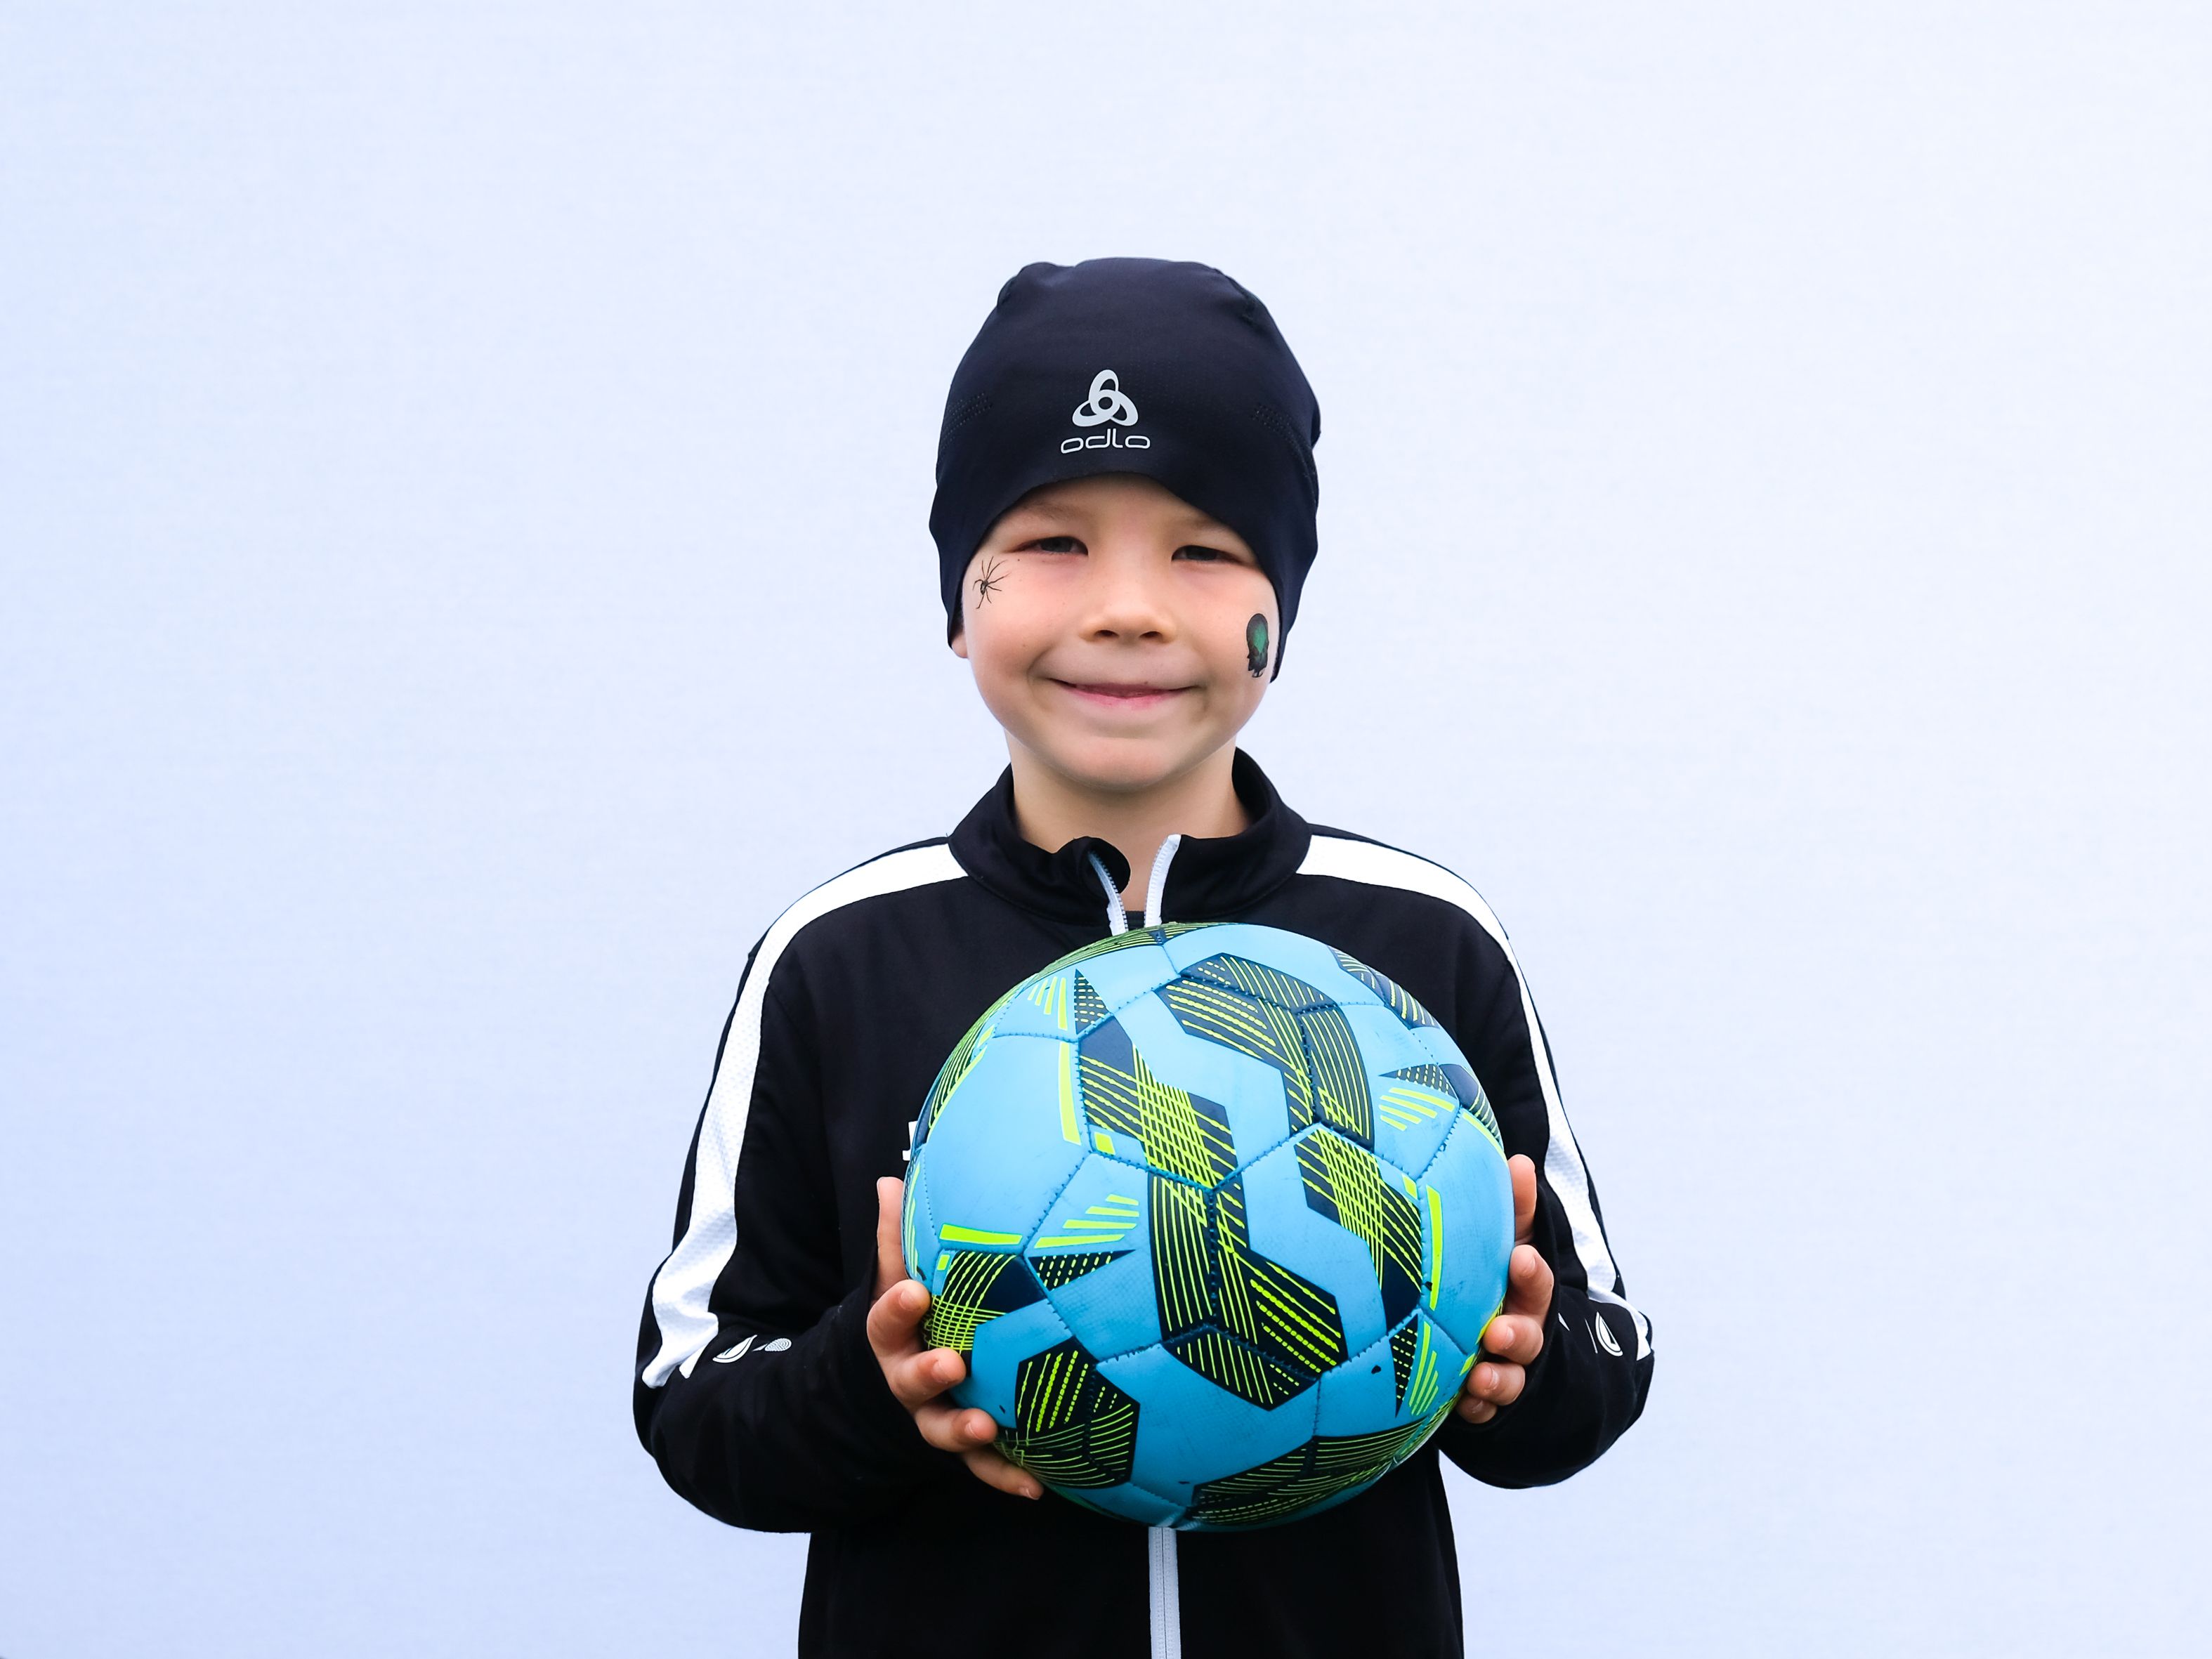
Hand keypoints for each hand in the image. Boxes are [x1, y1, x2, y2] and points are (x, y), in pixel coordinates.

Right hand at [866, 1177, 1041, 1498]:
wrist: (900, 1378)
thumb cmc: (915, 1312)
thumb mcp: (900, 1273)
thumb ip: (899, 1235)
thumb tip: (891, 1178)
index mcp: (893, 1333)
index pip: (886, 1316)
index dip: (898, 1306)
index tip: (915, 1291)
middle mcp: (908, 1378)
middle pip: (911, 1380)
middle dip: (928, 1373)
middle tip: (950, 1363)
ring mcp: (936, 1415)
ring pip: (943, 1429)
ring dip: (964, 1431)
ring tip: (988, 1427)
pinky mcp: (966, 1447)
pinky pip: (984, 1467)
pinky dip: (1008, 1475)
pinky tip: (1037, 1484)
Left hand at [1456, 1153, 1553, 1424]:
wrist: (1492, 1332)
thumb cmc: (1496, 1274)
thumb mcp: (1508, 1239)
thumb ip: (1516, 1208)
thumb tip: (1519, 1161)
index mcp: (1525, 1290)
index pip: (1535, 1280)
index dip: (1531, 1272)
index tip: (1519, 1257)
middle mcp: (1520, 1330)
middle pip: (1526, 1336)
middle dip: (1516, 1335)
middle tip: (1497, 1332)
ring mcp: (1503, 1367)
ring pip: (1506, 1379)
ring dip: (1496, 1379)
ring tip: (1478, 1378)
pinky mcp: (1481, 1399)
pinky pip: (1481, 1410)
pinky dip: (1474, 1408)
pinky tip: (1461, 1405)